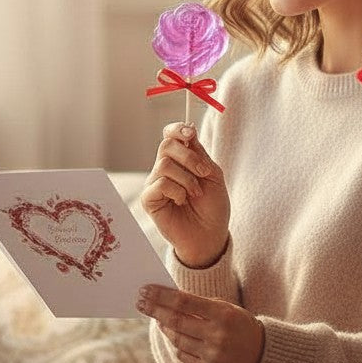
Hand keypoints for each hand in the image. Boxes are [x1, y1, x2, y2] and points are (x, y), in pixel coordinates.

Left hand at [137, 285, 264, 362]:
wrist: (261, 355)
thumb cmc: (240, 325)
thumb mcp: (227, 309)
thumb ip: (201, 305)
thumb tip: (169, 300)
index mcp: (222, 314)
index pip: (184, 301)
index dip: (162, 295)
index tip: (146, 289)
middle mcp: (216, 335)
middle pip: (175, 321)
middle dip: (155, 310)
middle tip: (140, 302)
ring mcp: (212, 354)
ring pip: (177, 339)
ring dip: (164, 327)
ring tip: (158, 318)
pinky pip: (183, 355)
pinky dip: (177, 344)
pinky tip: (175, 336)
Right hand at [140, 122, 229, 267]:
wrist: (210, 234)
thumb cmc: (212, 206)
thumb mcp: (212, 174)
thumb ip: (199, 153)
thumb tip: (189, 128)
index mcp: (180, 159)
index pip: (170, 135)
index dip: (177, 129)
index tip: (190, 133)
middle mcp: (164, 168)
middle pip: (166, 145)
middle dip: (189, 157)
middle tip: (203, 173)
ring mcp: (155, 183)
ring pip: (164, 164)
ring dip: (186, 178)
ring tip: (195, 193)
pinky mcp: (149, 200)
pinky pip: (159, 183)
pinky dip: (176, 191)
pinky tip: (181, 202)